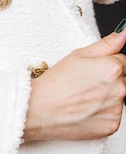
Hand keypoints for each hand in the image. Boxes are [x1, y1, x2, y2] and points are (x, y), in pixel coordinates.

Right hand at [23, 26, 125, 141]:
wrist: (43, 109)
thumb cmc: (58, 80)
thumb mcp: (79, 54)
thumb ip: (107, 43)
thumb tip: (123, 33)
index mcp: (113, 68)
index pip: (123, 60)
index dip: (106, 62)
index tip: (93, 68)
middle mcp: (120, 89)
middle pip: (123, 79)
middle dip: (109, 79)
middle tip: (87, 81)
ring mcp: (117, 110)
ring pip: (118, 97)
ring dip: (107, 95)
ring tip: (84, 95)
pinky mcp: (112, 126)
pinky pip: (113, 115)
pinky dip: (102, 112)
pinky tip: (86, 108)